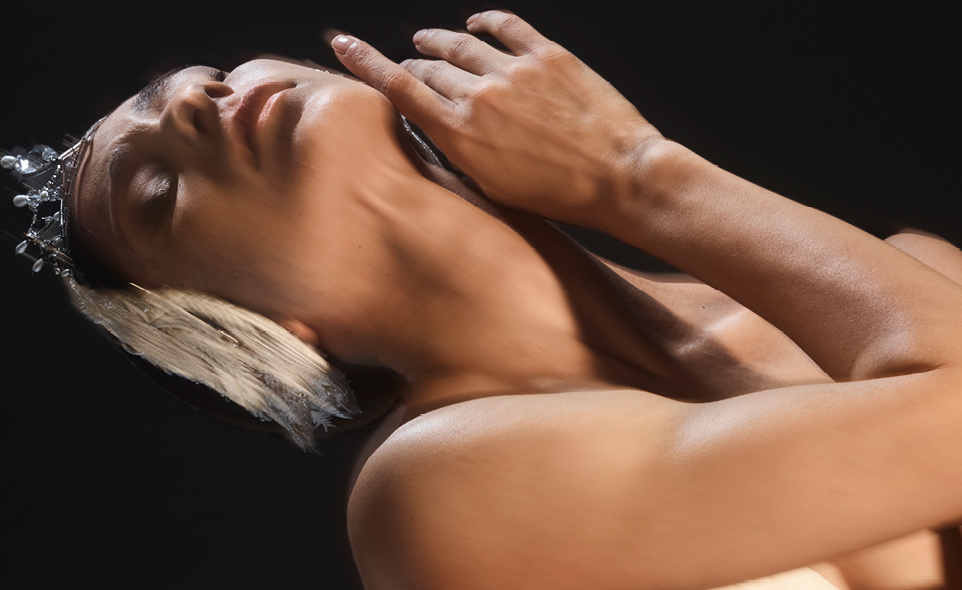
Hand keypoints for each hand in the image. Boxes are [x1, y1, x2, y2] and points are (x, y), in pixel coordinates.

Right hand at [330, 11, 664, 229]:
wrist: (619, 177)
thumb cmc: (560, 196)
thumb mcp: (493, 187)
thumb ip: (459, 153)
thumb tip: (438, 129)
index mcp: (460, 134)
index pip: (399, 88)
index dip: (366, 62)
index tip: (342, 43)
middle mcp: (480, 96)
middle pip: (430, 68)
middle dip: (414, 66)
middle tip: (408, 67)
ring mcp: (514, 71)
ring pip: (461, 43)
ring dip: (439, 41)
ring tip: (427, 40)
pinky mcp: (548, 55)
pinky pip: (506, 26)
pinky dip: (486, 20)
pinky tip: (477, 21)